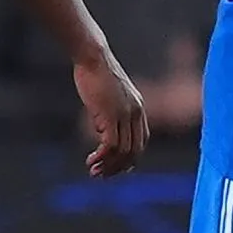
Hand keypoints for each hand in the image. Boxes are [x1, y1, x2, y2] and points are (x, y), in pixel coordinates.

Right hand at [74, 48, 147, 177]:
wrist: (93, 57)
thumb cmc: (97, 72)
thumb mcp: (110, 94)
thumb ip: (111, 112)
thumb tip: (102, 130)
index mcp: (138, 108)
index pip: (141, 140)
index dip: (131, 157)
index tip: (117, 168)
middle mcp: (135, 113)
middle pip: (134, 150)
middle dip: (119, 167)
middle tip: (102, 175)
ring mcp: (124, 114)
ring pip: (122, 151)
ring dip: (108, 165)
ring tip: (93, 171)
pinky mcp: (111, 115)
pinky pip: (110, 145)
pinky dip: (101, 157)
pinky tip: (91, 160)